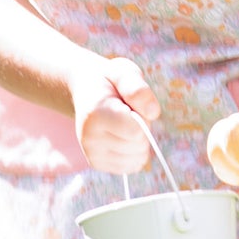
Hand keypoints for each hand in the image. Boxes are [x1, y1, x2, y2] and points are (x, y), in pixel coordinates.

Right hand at [71, 56, 160, 173]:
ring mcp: (92, 154)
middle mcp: (89, 138)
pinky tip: (121, 136)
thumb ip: (138, 88)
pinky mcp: (97, 164)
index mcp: (95, 115)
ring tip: (123, 123)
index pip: (136, 132)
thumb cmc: (109, 81)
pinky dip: (134, 152)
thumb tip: (153, 113)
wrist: (85, 90)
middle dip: (142, 129)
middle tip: (126, 113)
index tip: (128, 104)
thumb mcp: (124, 72)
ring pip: (138, 160)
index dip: (142, 116)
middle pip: (139, 146)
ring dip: (138, 141)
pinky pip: (132, 167)